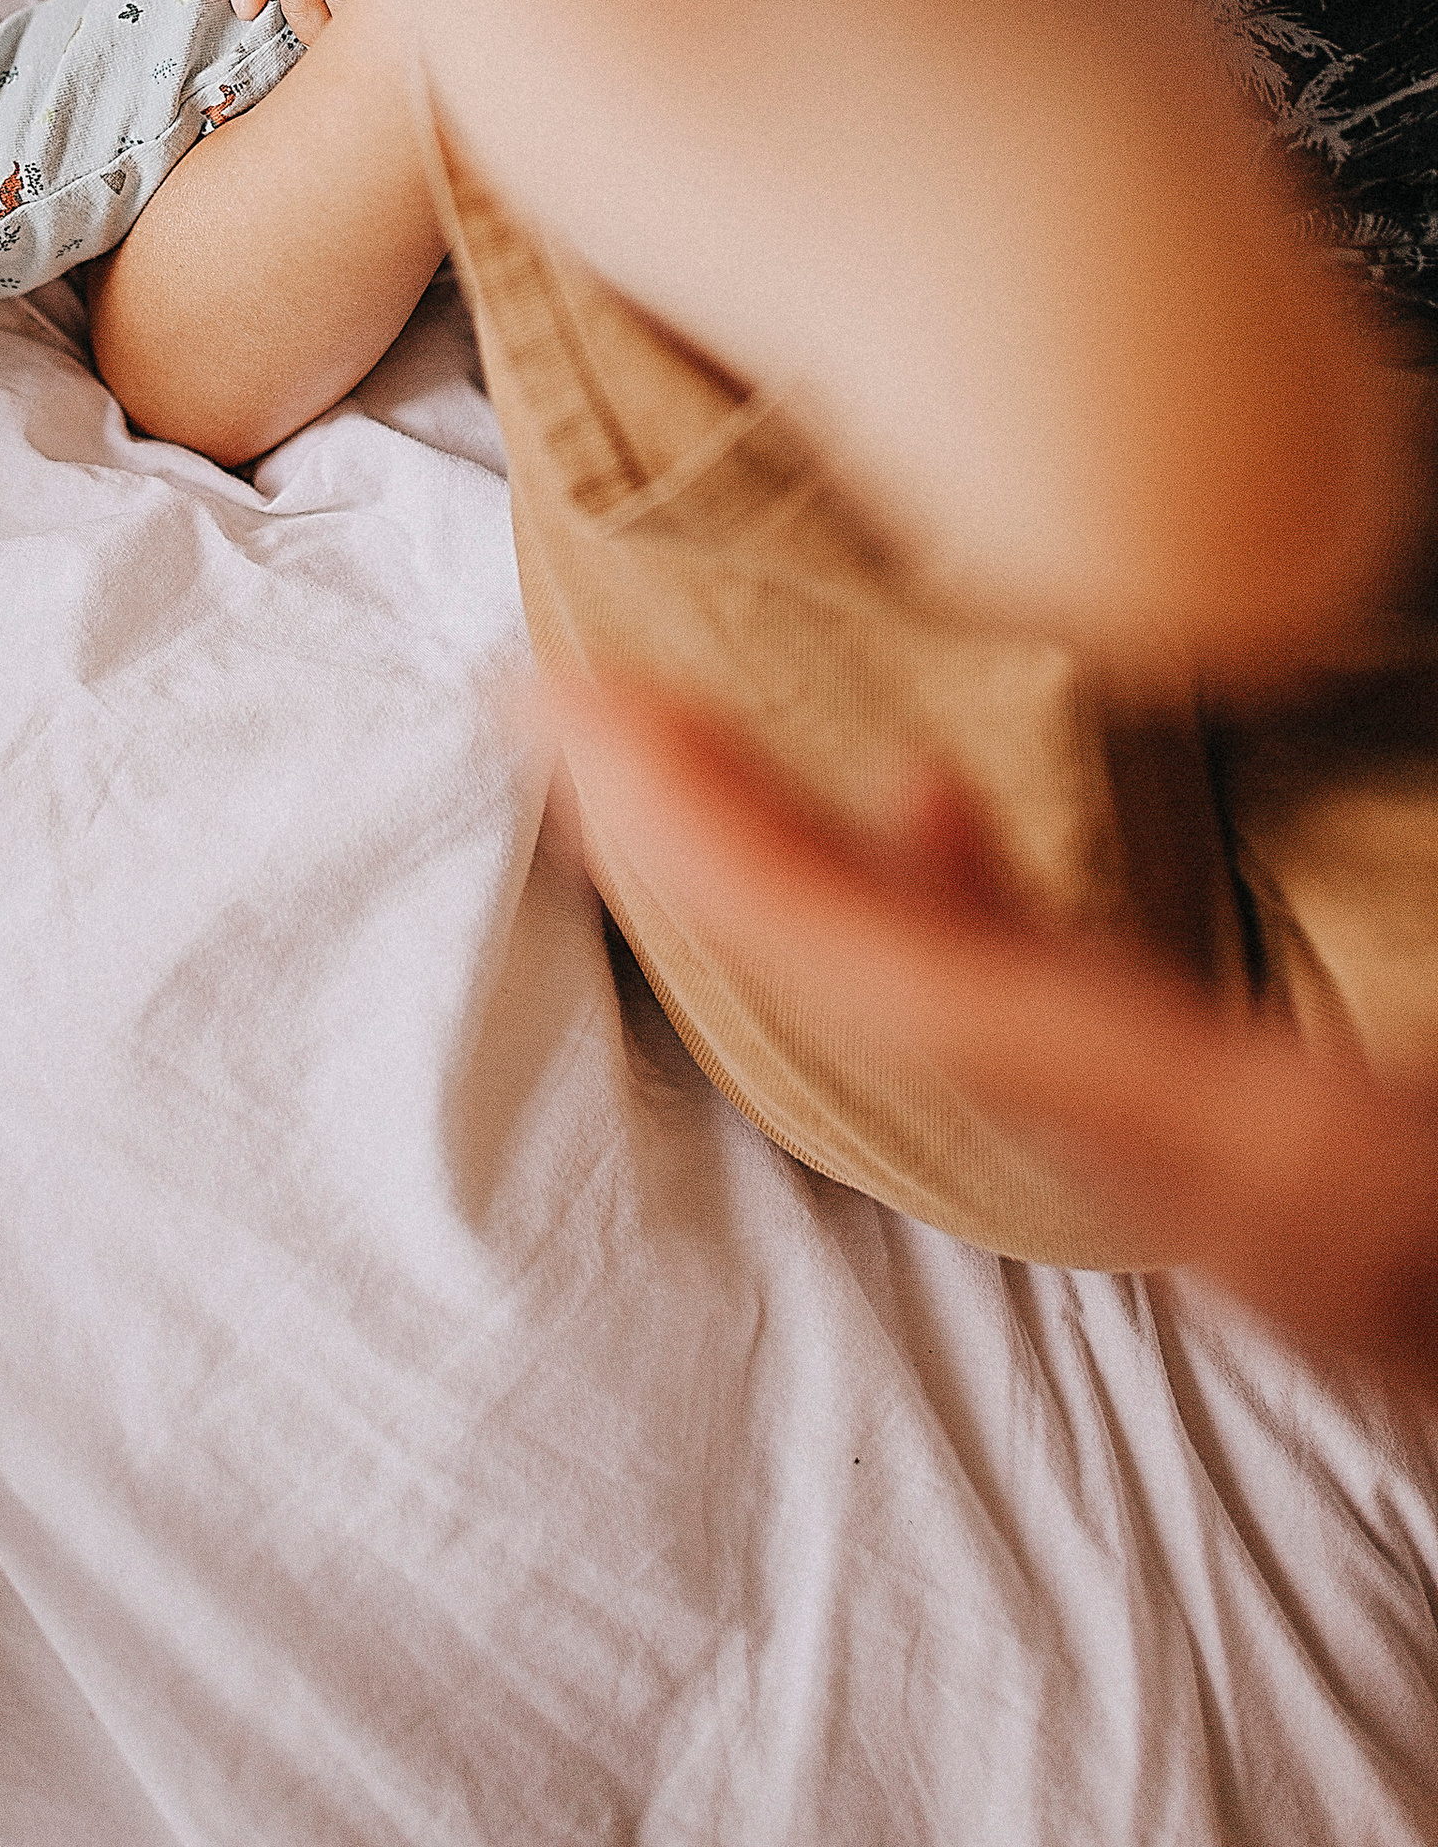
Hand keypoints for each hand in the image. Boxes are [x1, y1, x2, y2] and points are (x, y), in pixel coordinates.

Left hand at [545, 661, 1437, 1388]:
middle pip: (895, 1007)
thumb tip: (1013, 825)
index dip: (748, 860)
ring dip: (801, 859)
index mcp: (1284, 1163)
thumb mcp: (1419, 1130)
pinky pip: (1055, 1035)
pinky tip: (930, 805)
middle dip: (706, 843)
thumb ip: (1319, 1080)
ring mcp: (1228, 1194)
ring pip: (957, 1018)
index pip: (944, 1004)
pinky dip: (958, 917)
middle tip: (540, 695)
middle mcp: (1224, 1191)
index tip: (586, 741)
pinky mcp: (1258, 1175)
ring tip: (674, 716)